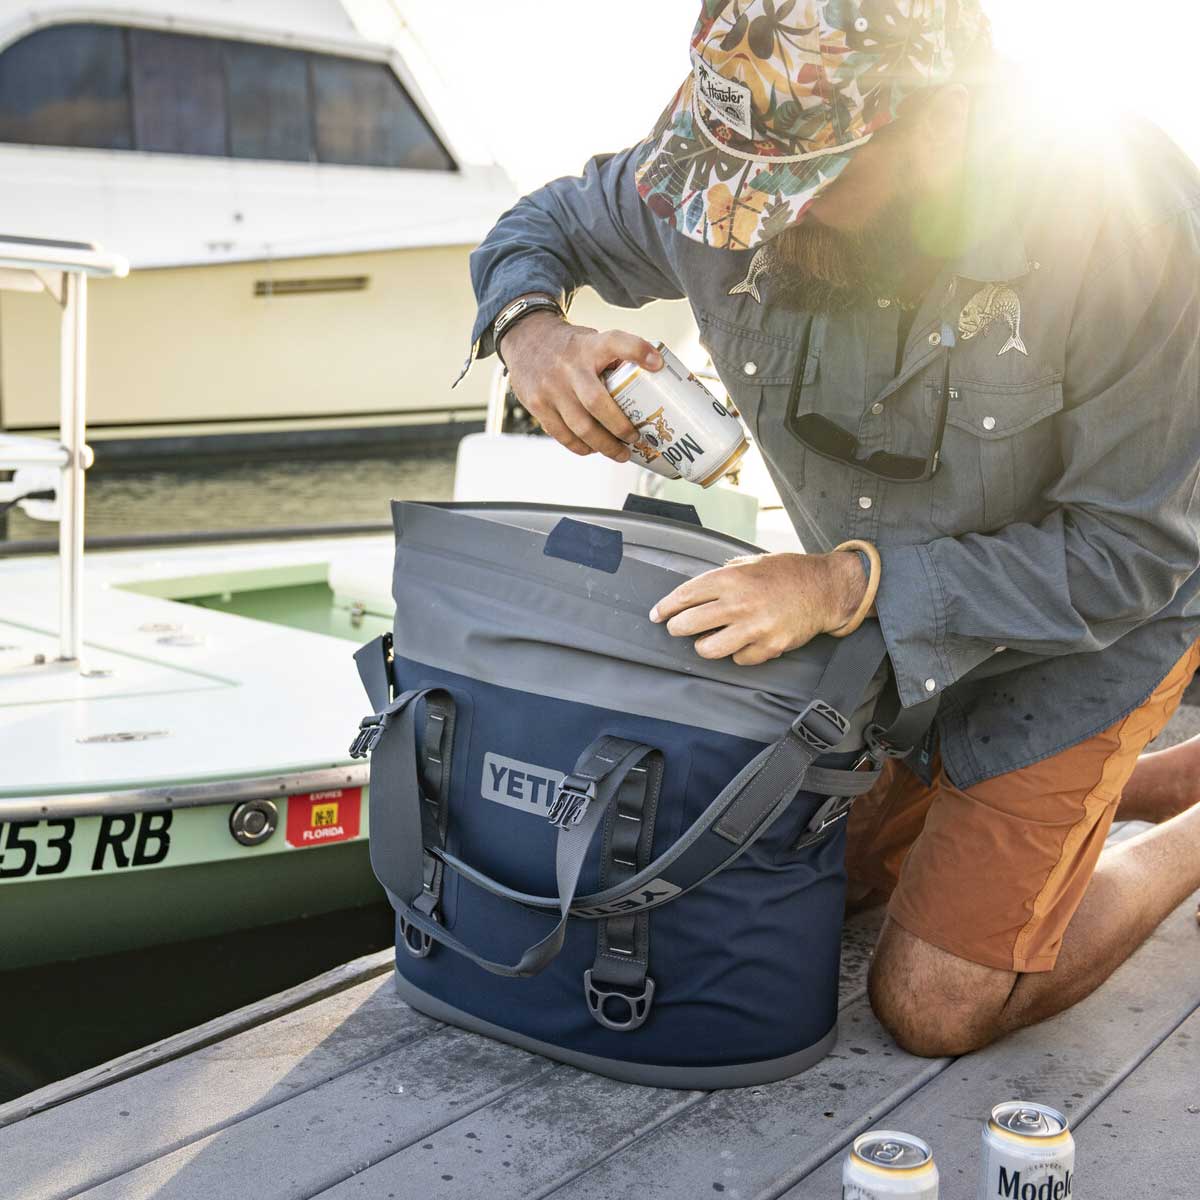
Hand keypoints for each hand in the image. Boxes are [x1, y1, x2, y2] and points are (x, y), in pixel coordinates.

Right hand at [500, 310, 663, 461]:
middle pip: (597, 402)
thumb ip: (614, 358)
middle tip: (636, 438)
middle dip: (620, 427)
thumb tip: (650, 382)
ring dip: (604, 445)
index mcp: (589, 346)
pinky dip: (580, 447)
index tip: (657, 364)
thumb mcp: (591, 340)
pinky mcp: (537, 404)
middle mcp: (569, 366)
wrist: (524, 339)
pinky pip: (562, 434)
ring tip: (620, 453)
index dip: (638, 350)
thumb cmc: (569, 347)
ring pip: (581, 427)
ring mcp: (550, 387)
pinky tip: (593, 449)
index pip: (615, 342)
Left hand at [649, 552, 867, 665]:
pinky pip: (738, 659)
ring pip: (708, 649)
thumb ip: (725, 573)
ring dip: (703, 646)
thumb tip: (697, 589)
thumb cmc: (788, 573)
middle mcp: (739, 603)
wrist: (824, 589)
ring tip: (707, 640)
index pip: (685, 596)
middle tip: (678, 628)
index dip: (666, 607)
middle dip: (677, 628)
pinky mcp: (768, 647)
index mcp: (732, 578)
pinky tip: (742, 642)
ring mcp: (754, 628)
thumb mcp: (752, 562)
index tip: (657, 614)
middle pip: (688, 625)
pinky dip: (736, 653)